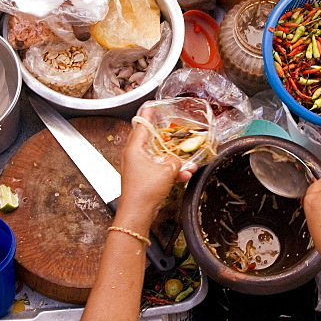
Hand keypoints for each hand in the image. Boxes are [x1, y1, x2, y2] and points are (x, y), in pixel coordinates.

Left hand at [117, 112, 193, 228]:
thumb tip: (179, 161)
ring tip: (188, 165)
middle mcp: (133, 156)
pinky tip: (183, 176)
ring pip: (157, 157)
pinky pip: (159, 170)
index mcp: (134, 149)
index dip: (147, 114)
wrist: (138, 214)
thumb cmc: (145, 191)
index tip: (151, 105)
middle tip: (173, 130)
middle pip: (150, 140)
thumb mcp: (166, 171)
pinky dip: (170, 172)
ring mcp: (137, 168)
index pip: (141, 125)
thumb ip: (175, 161)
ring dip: (173, 161)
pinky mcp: (143, 179)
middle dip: (165, 138)